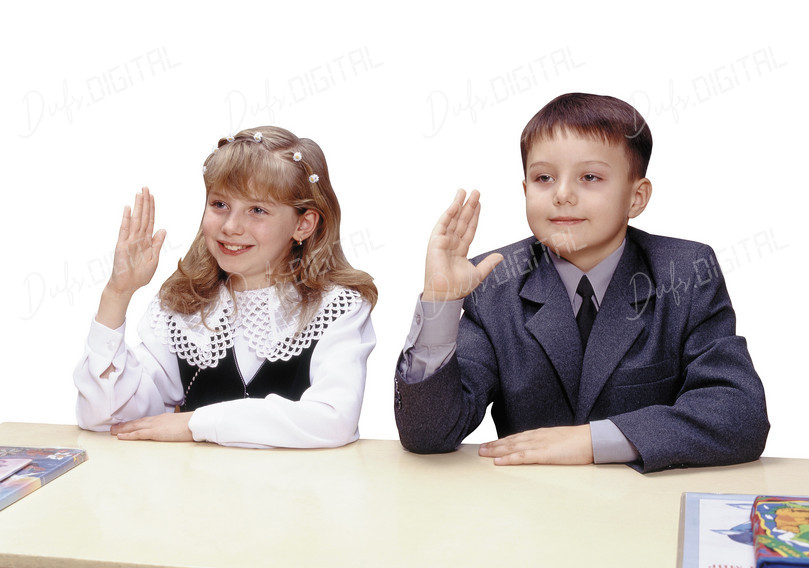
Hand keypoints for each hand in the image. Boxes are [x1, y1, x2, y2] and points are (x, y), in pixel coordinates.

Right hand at [96, 187, 165, 329]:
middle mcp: (137, 238)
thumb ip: (157, 244)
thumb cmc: (139, 275)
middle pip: (143, 217)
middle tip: (146, 188)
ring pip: (135, 220)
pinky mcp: (122, 246)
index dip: (151, 209)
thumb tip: (163, 230)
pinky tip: (128, 209)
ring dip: (138, 207)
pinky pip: (125, 230)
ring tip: (139, 193)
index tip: (152, 196)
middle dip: (145, 203)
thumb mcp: (153, 260)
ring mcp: (129, 241)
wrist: (126, 287)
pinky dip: (126, 219)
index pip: (150, 221)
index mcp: (146, 241)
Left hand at [110, 413, 192, 441]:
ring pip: (134, 426)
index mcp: (162, 418)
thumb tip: (173, 431)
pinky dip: (128, 435)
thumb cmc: (191, 424)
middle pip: (137, 422)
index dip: (134, 422)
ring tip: (113, 432)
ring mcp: (155, 425)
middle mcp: (156, 420)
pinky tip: (121, 436)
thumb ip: (173, 427)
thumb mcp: (180, 424)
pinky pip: (138, 434)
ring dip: (122, 429)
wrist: (195, 423)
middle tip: (113, 428)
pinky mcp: (155, 432)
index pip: (145, 420)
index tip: (126, 424)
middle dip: (124, 425)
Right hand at [422, 189, 502, 301]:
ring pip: (453, 219)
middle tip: (475, 192)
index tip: (479, 204)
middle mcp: (451, 243)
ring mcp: (443, 241)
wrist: (446, 294)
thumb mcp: (478, 273)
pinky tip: (456, 203)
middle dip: (469, 206)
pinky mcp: (435, 241)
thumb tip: (500, 256)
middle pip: (462, 221)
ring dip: (459, 204)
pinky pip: (443, 224)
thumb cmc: (458, 287)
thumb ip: (489, 263)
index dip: (475, 216)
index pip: (469, 229)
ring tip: (464, 191)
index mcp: (460, 250)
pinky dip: (449, 212)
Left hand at [478, 425, 593, 464]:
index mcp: (540, 434)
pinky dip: (508, 459)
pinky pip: (522, 457)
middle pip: (510, 441)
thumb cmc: (579, 442)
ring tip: (483, 453)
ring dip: (496, 451)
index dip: (502, 441)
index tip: (490, 444)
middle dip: (494, 445)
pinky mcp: (544, 454)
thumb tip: (540, 450)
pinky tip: (499, 462)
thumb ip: (547, 444)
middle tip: (480, 449)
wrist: (592, 439)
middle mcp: (536, 437)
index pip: (516, 437)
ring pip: (512, 447)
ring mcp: (539, 445)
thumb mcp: (559, 441)